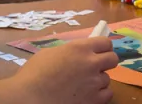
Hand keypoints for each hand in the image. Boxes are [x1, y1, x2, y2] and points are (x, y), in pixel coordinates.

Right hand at [0, 37, 117, 103]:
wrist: (29, 97)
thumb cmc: (33, 74)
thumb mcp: (50, 53)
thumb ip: (69, 51)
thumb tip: (76, 54)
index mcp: (80, 48)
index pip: (106, 43)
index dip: (103, 48)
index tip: (99, 53)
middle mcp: (91, 63)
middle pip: (113, 59)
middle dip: (105, 63)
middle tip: (95, 69)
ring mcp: (94, 82)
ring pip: (108, 79)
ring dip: (99, 81)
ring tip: (84, 86)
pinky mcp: (94, 100)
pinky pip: (107, 94)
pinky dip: (100, 95)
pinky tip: (88, 96)